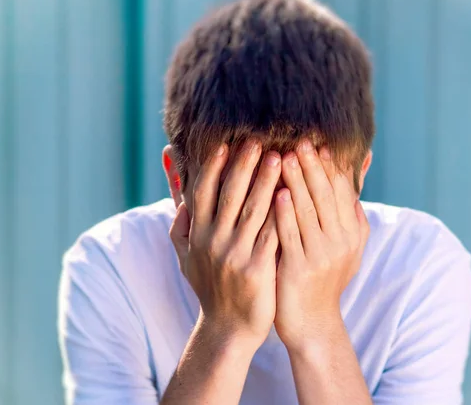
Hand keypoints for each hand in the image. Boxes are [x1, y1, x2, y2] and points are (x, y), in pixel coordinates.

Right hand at [169, 139, 280, 348]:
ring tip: (280, 157)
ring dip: (266, 182)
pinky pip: (271, 234)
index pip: (202, 194)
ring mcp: (235, 255)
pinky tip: (292, 194)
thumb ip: (181, 229)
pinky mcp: (257, 269)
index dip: (212, 168)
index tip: (224, 144)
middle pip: (229, 196)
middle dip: (242, 166)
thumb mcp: (186, 260)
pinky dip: (281, 213)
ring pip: (252, 211)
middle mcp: (213, 242)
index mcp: (198, 236)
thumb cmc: (210, 289)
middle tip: (257, 141)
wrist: (228, 328)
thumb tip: (178, 199)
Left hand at [274, 140, 369, 351]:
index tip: (318, 143)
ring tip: (285, 156)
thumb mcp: (348, 247)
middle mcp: (340, 241)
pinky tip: (277, 194)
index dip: (330, 166)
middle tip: (301, 141)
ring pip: (308, 211)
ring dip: (296, 182)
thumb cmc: (324, 277)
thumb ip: (351, 213)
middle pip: (326, 195)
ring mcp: (320, 256)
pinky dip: (285, 213)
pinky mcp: (298, 269)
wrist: (312, 322)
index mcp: (351, 232)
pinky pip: (290, 235)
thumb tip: (356, 177)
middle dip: (312, 166)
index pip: (342, 191)